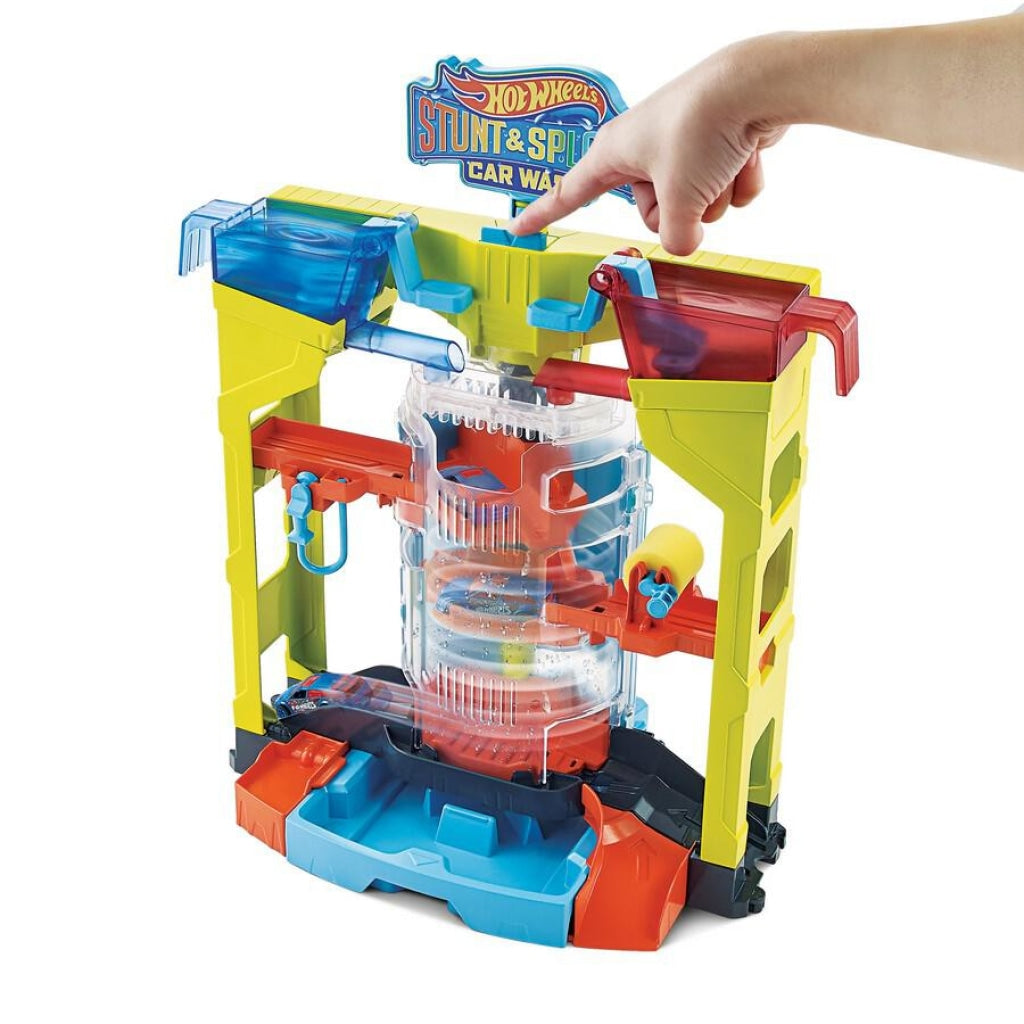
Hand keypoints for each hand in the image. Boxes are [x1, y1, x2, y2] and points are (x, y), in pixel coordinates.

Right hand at [508, 40, 788, 254]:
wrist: (755, 86)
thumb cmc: (701, 126)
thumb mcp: (678, 199)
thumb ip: (675, 238)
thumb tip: (687, 243)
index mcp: (614, 154)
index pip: (566, 194)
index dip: (540, 215)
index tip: (516, 229)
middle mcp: (642, 150)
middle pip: (651, 214)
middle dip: (678, 210)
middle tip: (691, 185)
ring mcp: (679, 149)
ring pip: (694, 205)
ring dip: (715, 196)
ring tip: (722, 165)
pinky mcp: (715, 147)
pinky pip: (725, 189)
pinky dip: (739, 180)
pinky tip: (746, 158)